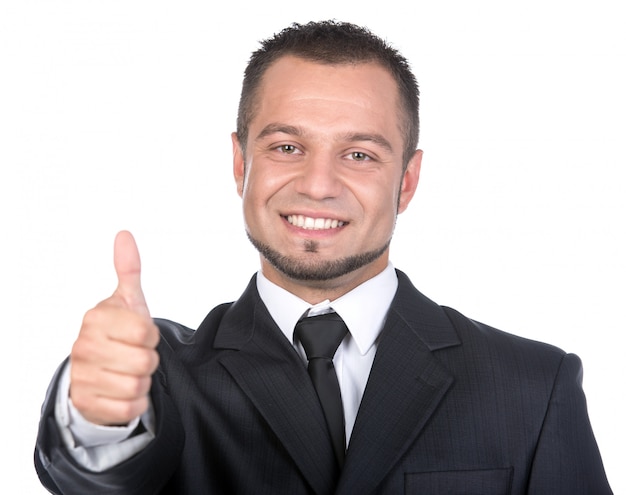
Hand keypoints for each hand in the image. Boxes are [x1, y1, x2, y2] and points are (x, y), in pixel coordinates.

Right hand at [69, 231, 159, 425]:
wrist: (95, 370)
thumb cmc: (117, 332)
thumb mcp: (127, 300)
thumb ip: (128, 269)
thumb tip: (124, 234)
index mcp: (96, 318)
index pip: (146, 331)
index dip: (151, 335)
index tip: (140, 334)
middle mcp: (84, 346)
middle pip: (145, 361)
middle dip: (149, 360)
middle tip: (135, 355)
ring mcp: (82, 376)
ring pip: (138, 385)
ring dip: (143, 381)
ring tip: (129, 371)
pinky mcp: (86, 403)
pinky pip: (130, 408)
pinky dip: (136, 401)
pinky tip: (124, 390)